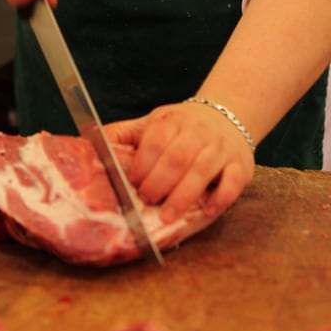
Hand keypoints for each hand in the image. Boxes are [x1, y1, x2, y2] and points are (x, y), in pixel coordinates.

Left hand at [106, 101, 254, 223]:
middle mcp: (199, 132)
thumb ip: (126, 133)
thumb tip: (89, 139)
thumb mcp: (154, 122)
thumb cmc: (184, 126)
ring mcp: (221, 149)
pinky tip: (207, 210)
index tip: (131, 182)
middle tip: (146, 201)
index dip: (143, 163)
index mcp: (174, 121)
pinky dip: (221, 197)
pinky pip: (233, 181)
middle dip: (159, 182)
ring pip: (203, 170)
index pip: (157, 140)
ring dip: (184, 195)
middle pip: (178, 156)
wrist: (227, 114)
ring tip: (167, 216)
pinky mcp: (241, 165)